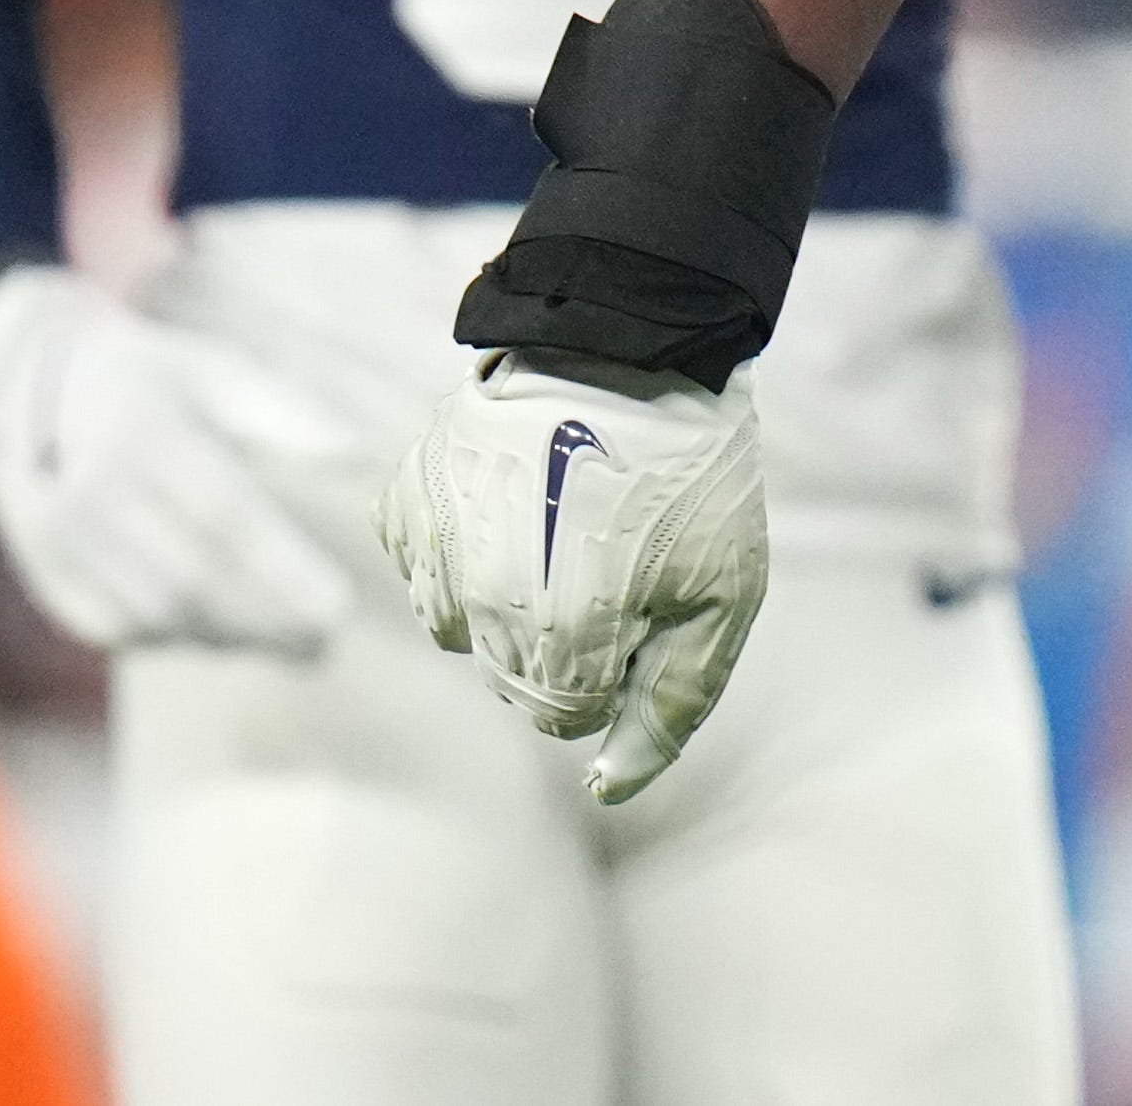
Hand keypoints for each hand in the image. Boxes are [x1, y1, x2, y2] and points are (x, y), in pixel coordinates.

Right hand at [0, 265, 359, 656]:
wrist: (29, 377)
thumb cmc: (153, 377)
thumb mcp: (217, 370)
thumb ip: (286, 413)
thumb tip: (358, 454)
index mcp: (142, 434)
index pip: (224, 518)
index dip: (283, 571)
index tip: (338, 606)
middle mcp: (91, 492)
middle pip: (191, 578)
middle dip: (265, 618)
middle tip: (325, 639)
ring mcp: (58, 540)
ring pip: (154, 614)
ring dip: (228, 636)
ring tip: (288, 642)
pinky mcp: (45, 574)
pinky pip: (115, 628)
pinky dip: (175, 640)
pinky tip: (226, 635)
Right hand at [380, 352, 763, 804]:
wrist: (633, 342)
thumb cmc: (693, 474)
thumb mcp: (726, 595)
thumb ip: (671, 708)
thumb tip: (607, 789)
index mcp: (561, 640)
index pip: (569, 717)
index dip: (620, 663)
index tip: (648, 597)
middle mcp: (478, 607)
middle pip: (511, 681)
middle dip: (565, 641)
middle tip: (610, 555)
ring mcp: (431, 551)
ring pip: (460, 630)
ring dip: (508, 598)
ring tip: (561, 522)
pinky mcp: (405, 501)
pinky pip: (422, 565)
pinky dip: (462, 547)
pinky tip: (512, 499)